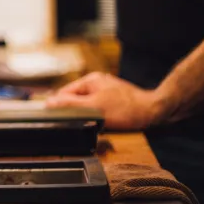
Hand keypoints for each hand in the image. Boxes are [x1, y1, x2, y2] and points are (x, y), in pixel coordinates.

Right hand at [45, 72, 166, 130]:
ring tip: (95, 123)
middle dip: (76, 111)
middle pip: (75, 99)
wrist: (155, 111)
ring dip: (87, 115)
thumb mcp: (94, 108)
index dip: (61, 107)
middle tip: (81, 123)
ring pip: (87, 104)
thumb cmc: (126, 109)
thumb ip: (70, 104)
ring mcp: (106, 90)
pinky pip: (98, 107)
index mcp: (90, 80)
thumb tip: (48, 103)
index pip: (64, 93)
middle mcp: (97, 82)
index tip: (61, 120)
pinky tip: (104, 122)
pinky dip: (98, 115)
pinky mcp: (114, 99)